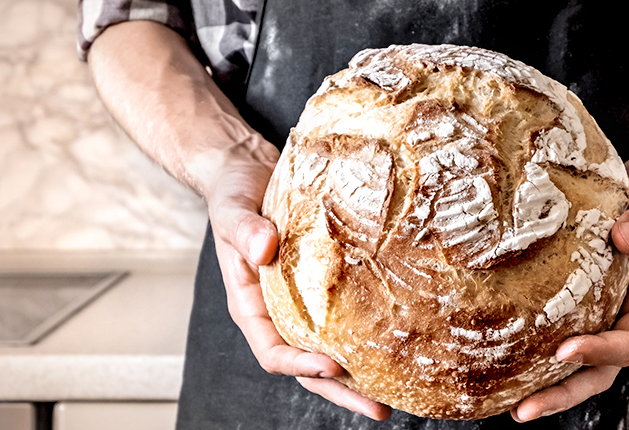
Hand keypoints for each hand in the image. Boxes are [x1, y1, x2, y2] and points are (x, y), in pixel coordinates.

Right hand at [205, 138, 391, 420]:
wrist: (248, 172)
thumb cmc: (234, 193)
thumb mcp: (231, 208)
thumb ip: (244, 229)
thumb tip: (265, 249)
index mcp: (251, 304)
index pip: (272, 350)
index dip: (299, 364)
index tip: (331, 367)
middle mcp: (279, 312)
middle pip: (307, 367)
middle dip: (341, 391)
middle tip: (378, 409)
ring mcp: (303, 303)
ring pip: (331, 350)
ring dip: (360, 376)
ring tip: (395, 395)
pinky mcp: (326, 287)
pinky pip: (346, 318)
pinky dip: (367, 337)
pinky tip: (397, 345)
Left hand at [510, 158, 628, 421]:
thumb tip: (622, 238)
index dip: (601, 352)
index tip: (566, 351)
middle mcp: (628, 316)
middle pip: (601, 371)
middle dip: (564, 393)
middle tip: (525, 410)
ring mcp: (605, 314)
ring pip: (579, 366)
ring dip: (547, 388)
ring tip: (511, 406)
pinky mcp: (581, 304)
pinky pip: (559, 335)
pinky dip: (536, 356)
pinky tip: (505, 366)